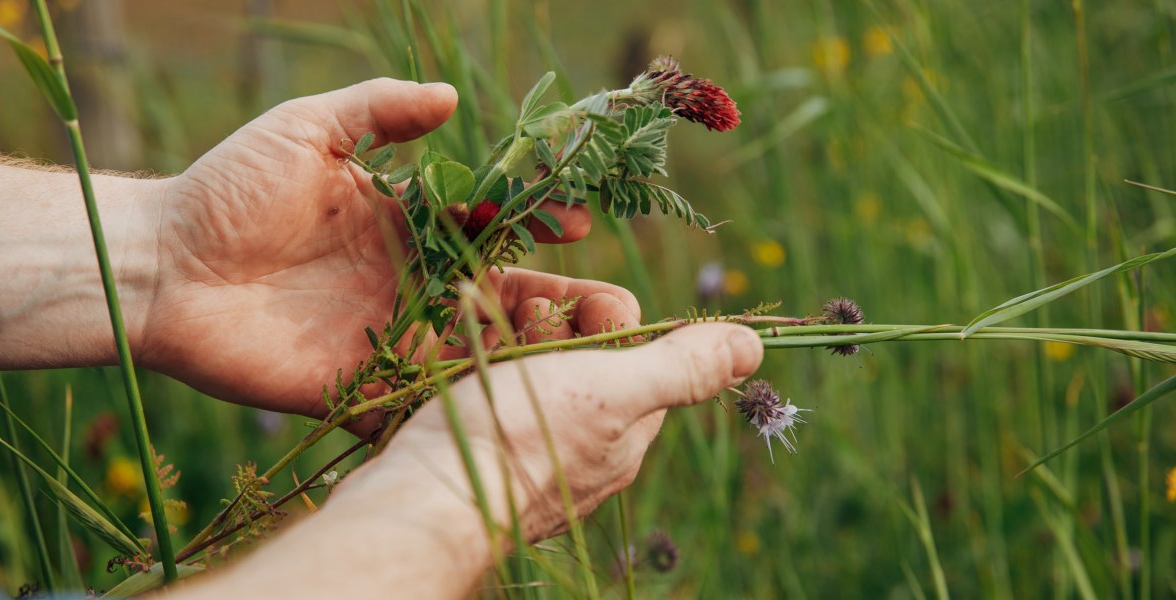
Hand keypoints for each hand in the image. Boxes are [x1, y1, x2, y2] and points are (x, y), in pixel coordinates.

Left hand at [135, 78, 638, 419]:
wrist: (160, 265)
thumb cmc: (228, 188)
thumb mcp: (305, 130)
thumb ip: (377, 112)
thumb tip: (448, 97)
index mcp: (403, 226)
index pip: (488, 226)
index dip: (534, 223)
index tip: (574, 218)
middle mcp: (406, 285)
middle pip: (496, 296)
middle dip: (555, 301)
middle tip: (606, 305)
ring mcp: (386, 342)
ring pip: (474, 353)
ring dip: (524, 356)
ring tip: (572, 353)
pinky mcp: (357, 391)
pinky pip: (422, 406)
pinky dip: (466, 411)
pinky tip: (512, 409)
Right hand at [173, 324, 761, 599]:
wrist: (424, 498)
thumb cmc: (520, 438)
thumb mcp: (613, 392)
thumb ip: (682, 367)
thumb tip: (756, 347)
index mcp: (628, 430)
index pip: (633, 344)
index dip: (598, 313)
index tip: (556, 308)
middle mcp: (588, 446)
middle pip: (581, 354)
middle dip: (549, 323)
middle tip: (513, 319)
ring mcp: (532, 452)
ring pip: (530, 369)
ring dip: (506, 336)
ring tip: (475, 329)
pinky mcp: (481, 452)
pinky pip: (488, 391)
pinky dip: (474, 364)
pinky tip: (452, 358)